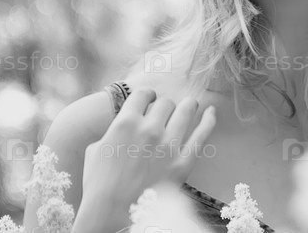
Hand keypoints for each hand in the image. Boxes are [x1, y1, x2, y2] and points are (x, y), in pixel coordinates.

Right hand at [79, 89, 215, 223]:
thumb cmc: (99, 184)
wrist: (110, 214)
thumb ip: (113, 131)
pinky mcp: (183, 162)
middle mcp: (149, 129)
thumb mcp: (96, 150)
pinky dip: (209, 120)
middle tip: (165, 112)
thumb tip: (124, 125)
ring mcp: (168, 145)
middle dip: (164, 106)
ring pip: (186, 110)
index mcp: (125, 123)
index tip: (149, 99)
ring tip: (189, 106)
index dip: (147, 95)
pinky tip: (211, 112)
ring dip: (188, 106)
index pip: (143, 95)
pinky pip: (202, 134)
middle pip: (165, 103)